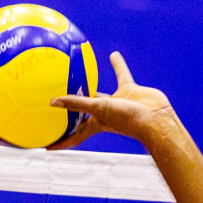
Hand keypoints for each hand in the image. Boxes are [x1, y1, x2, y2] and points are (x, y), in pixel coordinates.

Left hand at [49, 52, 177, 150]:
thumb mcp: (98, 109)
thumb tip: (53, 102)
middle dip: (73, 111)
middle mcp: (105, 114)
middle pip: (84, 113)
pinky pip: (121, 75)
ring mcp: (117, 103)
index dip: (61, 142)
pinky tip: (113, 55)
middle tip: (58, 104)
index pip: (75, 136)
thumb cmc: (127, 119)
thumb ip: (76, 104)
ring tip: (80, 73)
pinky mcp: (129, 91)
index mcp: (96, 124)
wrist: (155, 118)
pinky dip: (117, 65)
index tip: (48, 147)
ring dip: (91, 84)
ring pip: (100, 91)